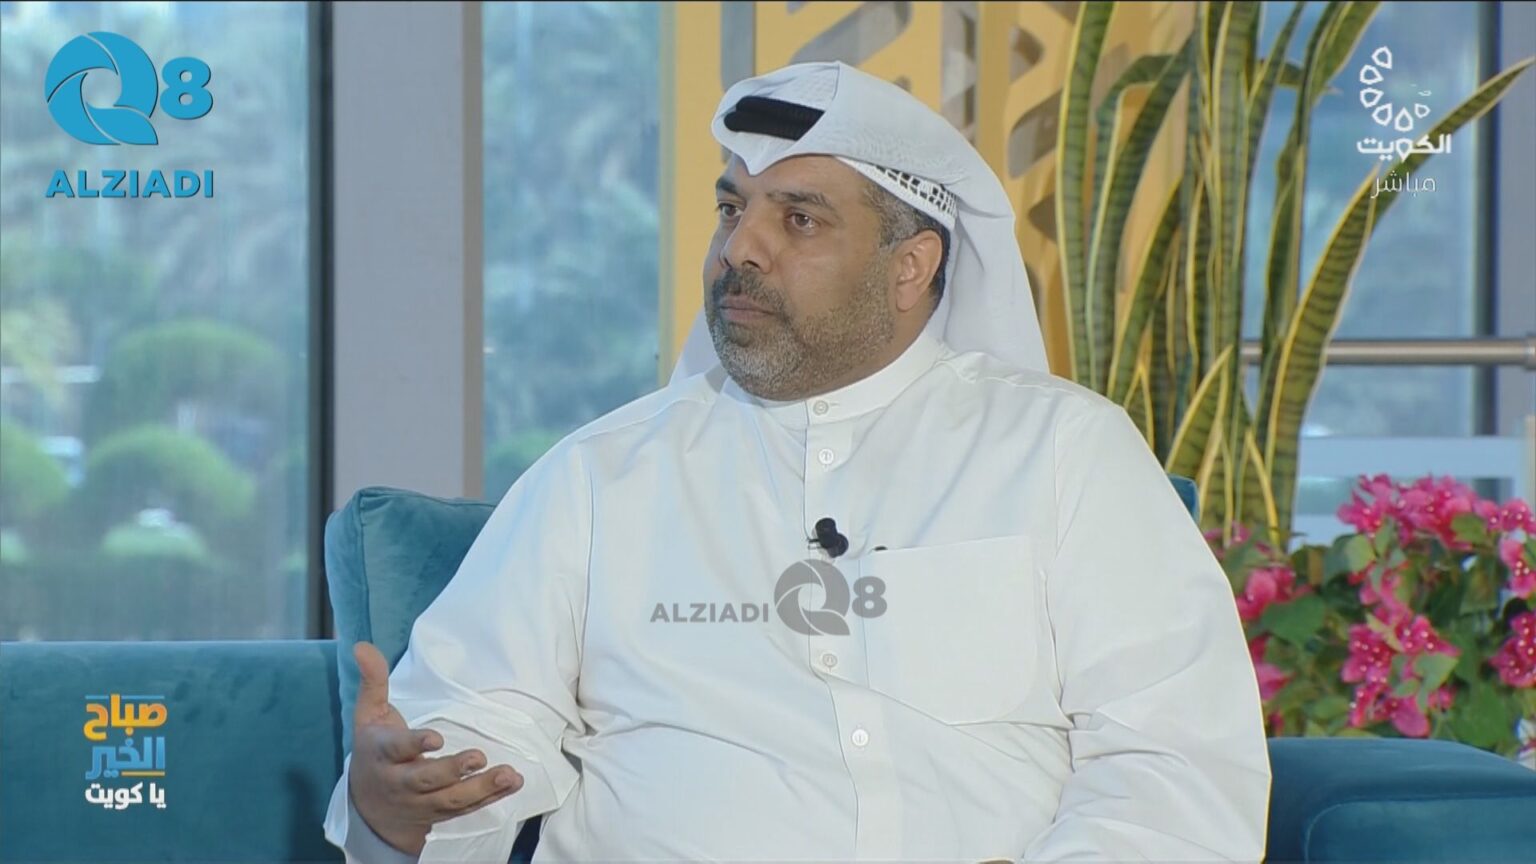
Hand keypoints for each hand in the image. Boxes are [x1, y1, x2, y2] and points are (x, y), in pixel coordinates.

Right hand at [348, 641, 524, 854]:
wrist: (369, 808)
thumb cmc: (374, 750)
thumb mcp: (368, 716)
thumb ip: (373, 682)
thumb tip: (362, 646)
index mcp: (382, 754)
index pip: (397, 750)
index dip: (415, 745)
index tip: (437, 738)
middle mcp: (401, 782)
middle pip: (426, 780)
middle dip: (452, 770)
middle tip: (479, 756)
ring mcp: (421, 802)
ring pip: (451, 800)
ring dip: (482, 788)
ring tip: (509, 774)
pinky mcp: (441, 813)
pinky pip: (466, 809)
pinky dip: (492, 798)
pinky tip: (513, 783)